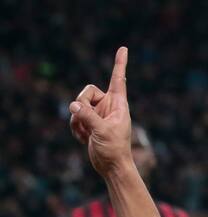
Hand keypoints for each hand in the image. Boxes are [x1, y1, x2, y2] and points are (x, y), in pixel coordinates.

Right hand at [69, 47, 133, 177]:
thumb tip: (73, 105)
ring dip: (77, 120)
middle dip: (81, 105)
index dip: (120, 64)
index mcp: (119, 104)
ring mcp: (98, 114)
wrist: (111, 167)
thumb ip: (87, 116)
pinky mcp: (90, 123)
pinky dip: (76, 128)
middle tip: (86, 121)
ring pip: (77, 105)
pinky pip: (75, 117)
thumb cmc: (114, 150)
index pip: (118, 80)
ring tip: (88, 134)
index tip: (124, 48)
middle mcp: (109, 106)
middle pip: (87, 92)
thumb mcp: (102, 131)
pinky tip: (84, 139)